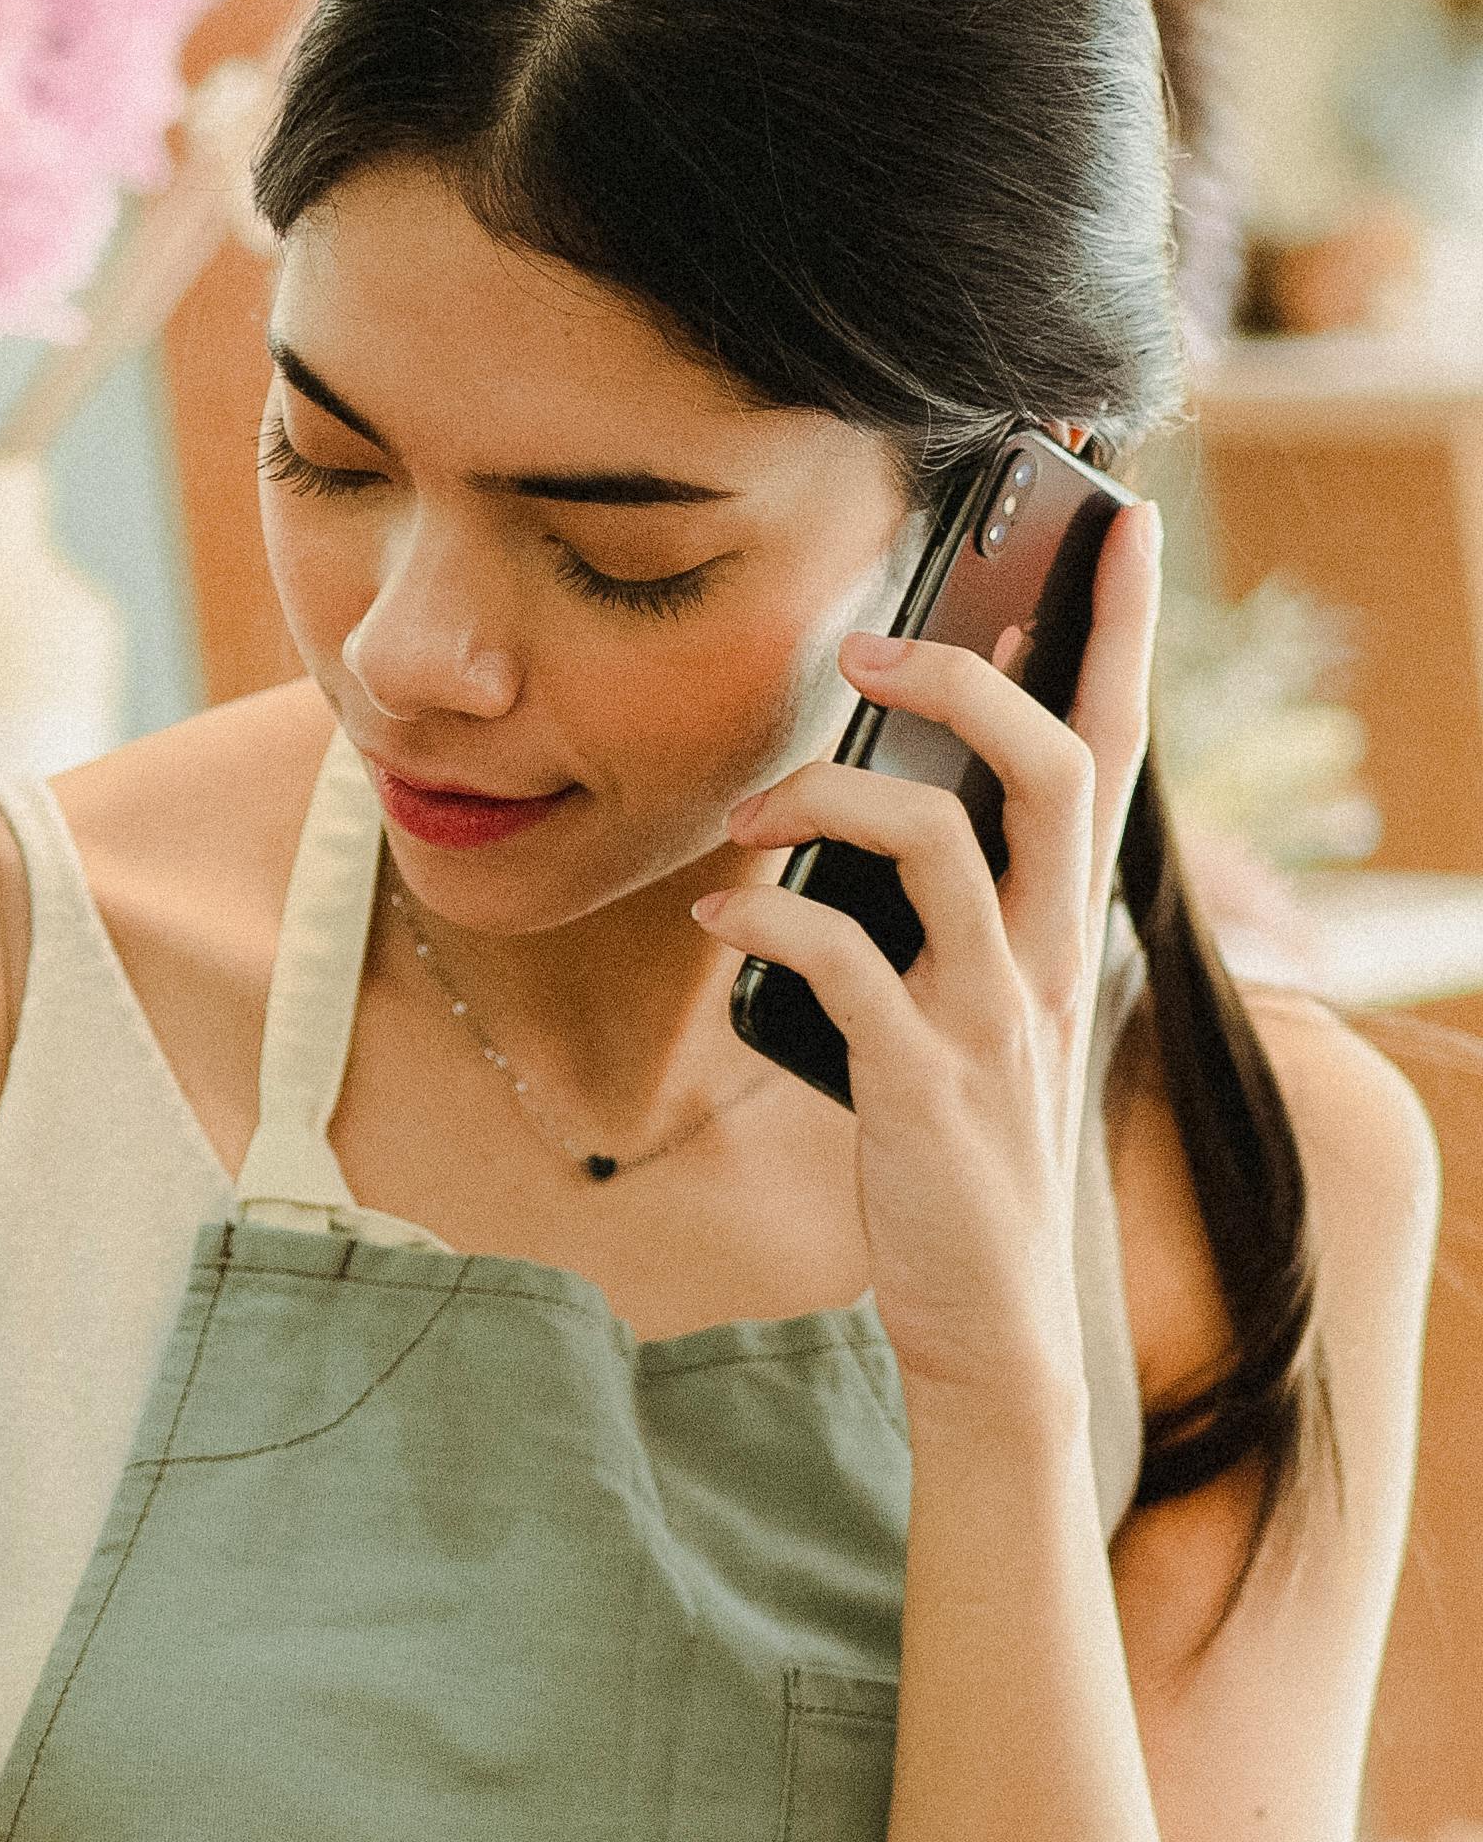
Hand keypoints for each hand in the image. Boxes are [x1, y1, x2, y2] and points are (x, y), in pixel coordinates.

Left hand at [693, 495, 1156, 1440]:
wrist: (988, 1319)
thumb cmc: (960, 1146)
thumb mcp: (976, 1007)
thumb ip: (947, 906)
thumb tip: (866, 794)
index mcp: (1067, 925)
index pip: (1117, 747)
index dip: (1124, 632)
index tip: (1121, 522)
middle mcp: (1051, 956)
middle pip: (1054, 765)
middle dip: (969, 678)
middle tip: (873, 648)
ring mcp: (994, 1020)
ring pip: (944, 845)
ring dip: (834, 799)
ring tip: (753, 813)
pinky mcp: (923, 1083)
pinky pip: (846, 963)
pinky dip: (768, 920)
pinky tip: (717, 915)